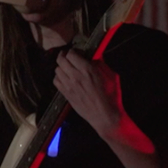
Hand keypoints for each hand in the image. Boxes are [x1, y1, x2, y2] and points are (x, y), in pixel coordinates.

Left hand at [54, 49, 159, 167]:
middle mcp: (75, 76)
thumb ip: (101, 64)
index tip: (77, 52)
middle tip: (68, 56)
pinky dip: (58, 77)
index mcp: (87, 69)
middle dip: (64, 56)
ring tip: (67, 68)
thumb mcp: (111, 76)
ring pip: (57, 70)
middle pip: (61, 60)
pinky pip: (56, 81)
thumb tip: (95, 55)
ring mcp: (69, 86)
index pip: (71, 54)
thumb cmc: (111, 96)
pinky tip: (64, 78)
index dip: (73, 51)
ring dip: (61, 67)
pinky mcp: (66, 94)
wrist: (105, 116)